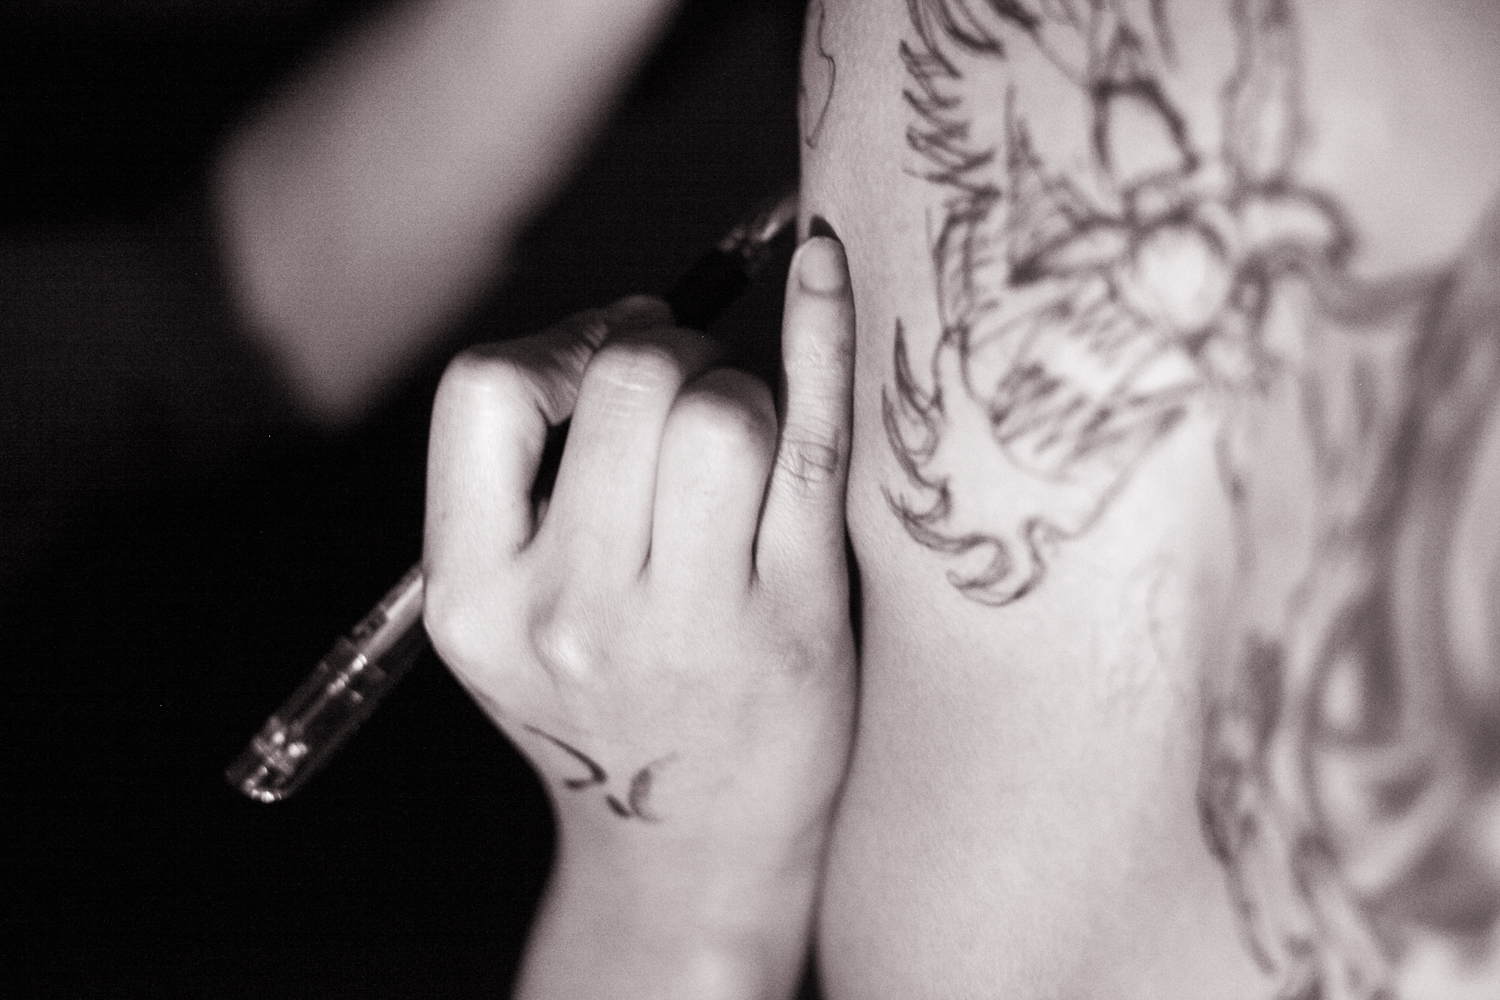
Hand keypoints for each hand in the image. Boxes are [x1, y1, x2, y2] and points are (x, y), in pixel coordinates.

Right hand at [422, 236, 856, 998]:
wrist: (693, 847)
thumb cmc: (607, 704)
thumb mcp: (509, 620)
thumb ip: (529, 484)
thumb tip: (630, 324)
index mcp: (474, 599)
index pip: (485, 392)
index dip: (555, 347)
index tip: (604, 362)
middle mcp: (571, 612)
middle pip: (628, 383)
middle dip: (667, 353)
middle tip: (689, 388)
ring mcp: (688, 622)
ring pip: (725, 409)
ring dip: (741, 386)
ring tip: (741, 437)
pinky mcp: (795, 620)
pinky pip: (813, 443)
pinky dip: (824, 337)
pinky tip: (827, 268)